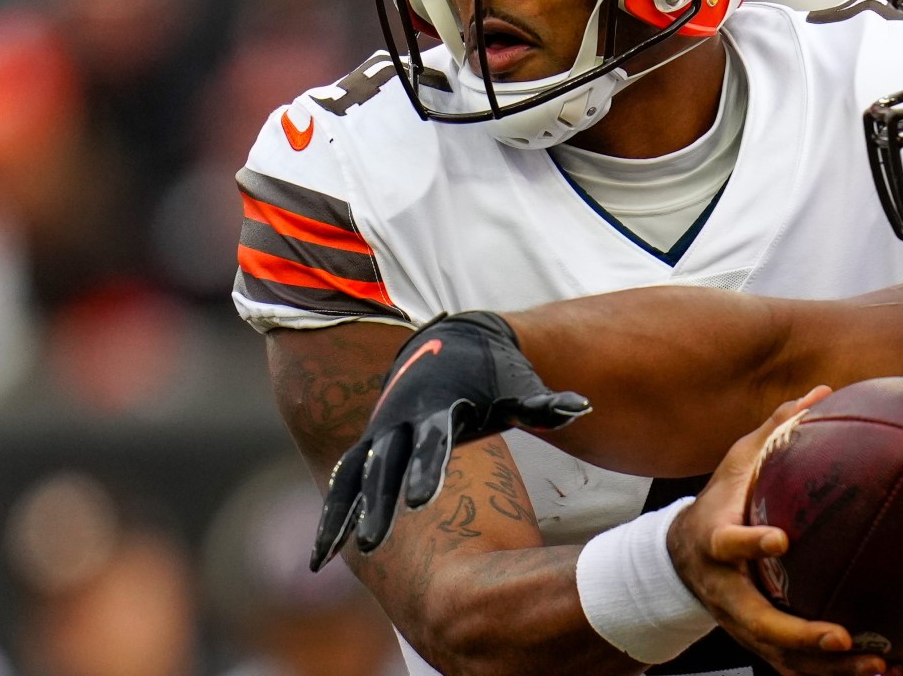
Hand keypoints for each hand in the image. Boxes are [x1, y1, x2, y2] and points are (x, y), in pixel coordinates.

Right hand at [310, 311, 588, 568]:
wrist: (450, 342)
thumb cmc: (494, 373)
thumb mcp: (517, 384)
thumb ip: (542, 403)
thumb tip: (582, 407)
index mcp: (439, 407)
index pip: (432, 443)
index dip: (426, 470)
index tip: (420, 502)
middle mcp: (401, 421)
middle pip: (385, 466)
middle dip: (378, 504)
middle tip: (373, 544)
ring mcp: (380, 433)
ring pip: (353, 478)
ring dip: (341, 516)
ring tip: (325, 560)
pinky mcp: (369, 446)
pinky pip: (343, 483)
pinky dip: (331, 516)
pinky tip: (320, 558)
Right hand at [665, 387, 895, 675]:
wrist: (678, 558)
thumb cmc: (720, 501)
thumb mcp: (738, 460)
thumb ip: (777, 427)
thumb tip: (823, 391)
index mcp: (716, 541)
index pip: (728, 544)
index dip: (751, 543)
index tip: (781, 539)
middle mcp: (725, 591)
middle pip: (756, 622)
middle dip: (799, 634)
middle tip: (841, 635)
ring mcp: (739, 622)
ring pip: (780, 656)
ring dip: (826, 669)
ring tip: (875, 665)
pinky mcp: (757, 641)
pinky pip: (794, 667)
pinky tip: (876, 673)